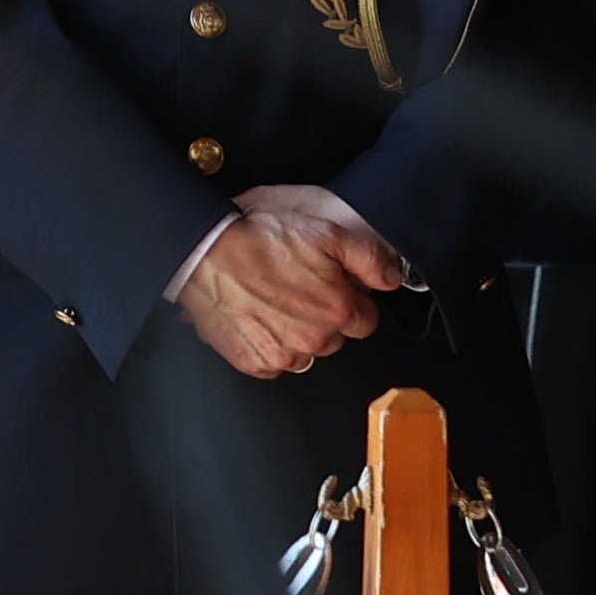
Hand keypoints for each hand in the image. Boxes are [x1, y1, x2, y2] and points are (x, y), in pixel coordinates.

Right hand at [174, 183, 405, 379]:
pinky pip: (273, 362)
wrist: (205, 252)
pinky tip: (257, 316)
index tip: (333, 288)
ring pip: (305, 352)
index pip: (365, 320)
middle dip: (324, 316)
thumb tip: (390, 279)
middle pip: (335, 338)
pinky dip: (268, 343)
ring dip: (296, 333)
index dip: (350, 300)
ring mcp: (282, 355)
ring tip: (274, 300)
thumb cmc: (259, 239)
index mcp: (337, 310)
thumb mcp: (325, 231)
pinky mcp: (253, 362)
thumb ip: (368, 258)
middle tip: (298, 288)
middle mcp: (314, 340)